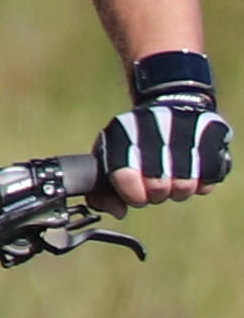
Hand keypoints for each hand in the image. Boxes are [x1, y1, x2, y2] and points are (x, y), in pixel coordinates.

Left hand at [104, 51, 225, 202]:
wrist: (172, 105)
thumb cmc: (134, 139)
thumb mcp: (109, 155)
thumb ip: (102, 188)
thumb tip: (118, 212)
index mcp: (124, 131)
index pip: (125, 175)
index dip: (132, 194)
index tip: (135, 196)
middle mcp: (156, 127)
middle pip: (158, 186)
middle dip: (155, 195)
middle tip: (155, 188)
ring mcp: (188, 130)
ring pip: (185, 186)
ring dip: (178, 190)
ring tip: (172, 179)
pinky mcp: (214, 136)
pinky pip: (209, 178)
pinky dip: (200, 183)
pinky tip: (192, 173)